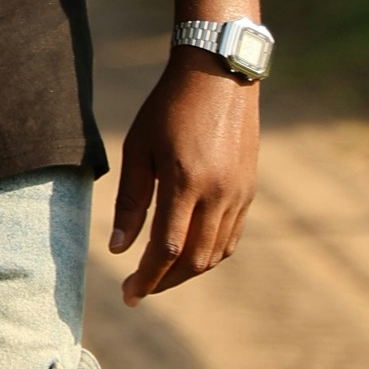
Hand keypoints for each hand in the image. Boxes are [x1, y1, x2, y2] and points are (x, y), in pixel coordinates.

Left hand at [109, 53, 258, 304]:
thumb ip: (131, 201)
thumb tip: (119, 249)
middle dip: (165, 282)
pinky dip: (209, 253)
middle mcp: (219, 193)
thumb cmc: (169, 106)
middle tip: (140, 289)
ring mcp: (239, 193)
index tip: (129, 294)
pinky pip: (231, 236)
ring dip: (187, 272)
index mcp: (186, 182)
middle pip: (194, 259)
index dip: (147, 277)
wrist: (220, 74)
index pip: (166, 248)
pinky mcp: (249, 189)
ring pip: (215, 252)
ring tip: (160, 275)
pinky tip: (188, 254)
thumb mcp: (139, 148)